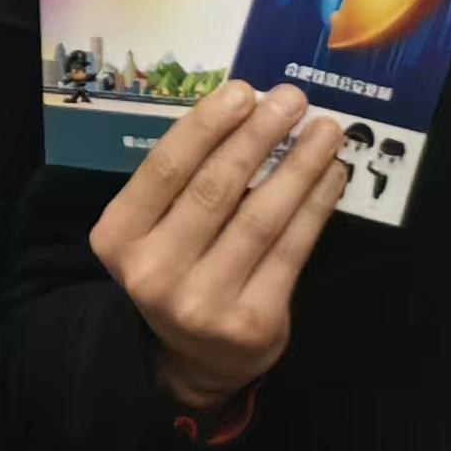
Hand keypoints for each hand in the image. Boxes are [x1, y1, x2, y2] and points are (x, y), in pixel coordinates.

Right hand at [86, 80, 352, 411]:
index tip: (243, 92)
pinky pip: (292, 250)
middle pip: (215, 188)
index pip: (166, 169)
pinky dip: (316, 206)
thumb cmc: (179, 269)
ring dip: (299, 166)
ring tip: (324, 131)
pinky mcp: (252, 322)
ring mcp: (203, 302)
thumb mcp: (157, 228)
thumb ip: (187, 182)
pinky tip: (330, 176)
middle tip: (292, 99)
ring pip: (260, 218)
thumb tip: (248, 112)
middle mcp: (154, 272)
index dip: (207, 126)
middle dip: (259, 136)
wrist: (196, 358)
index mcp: (119, 238)